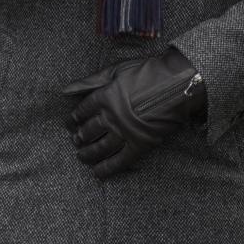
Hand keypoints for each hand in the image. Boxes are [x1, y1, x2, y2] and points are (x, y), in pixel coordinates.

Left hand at [63, 48, 205, 178]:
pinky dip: (107, 168)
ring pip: (100, 148)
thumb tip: (66, 90)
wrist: (178, 83)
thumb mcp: (116, 70)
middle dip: (80, 136)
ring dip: (88, 154)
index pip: (83, 110)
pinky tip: (97, 173)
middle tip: (76, 140)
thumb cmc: (148, 72)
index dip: (75, 117)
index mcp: (104, 96)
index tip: (71, 122)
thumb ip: (91, 81)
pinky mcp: (140, 144)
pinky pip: (120, 161)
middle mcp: (111, 116)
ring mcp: (125, 132)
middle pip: (89, 131)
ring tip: (82, 156)